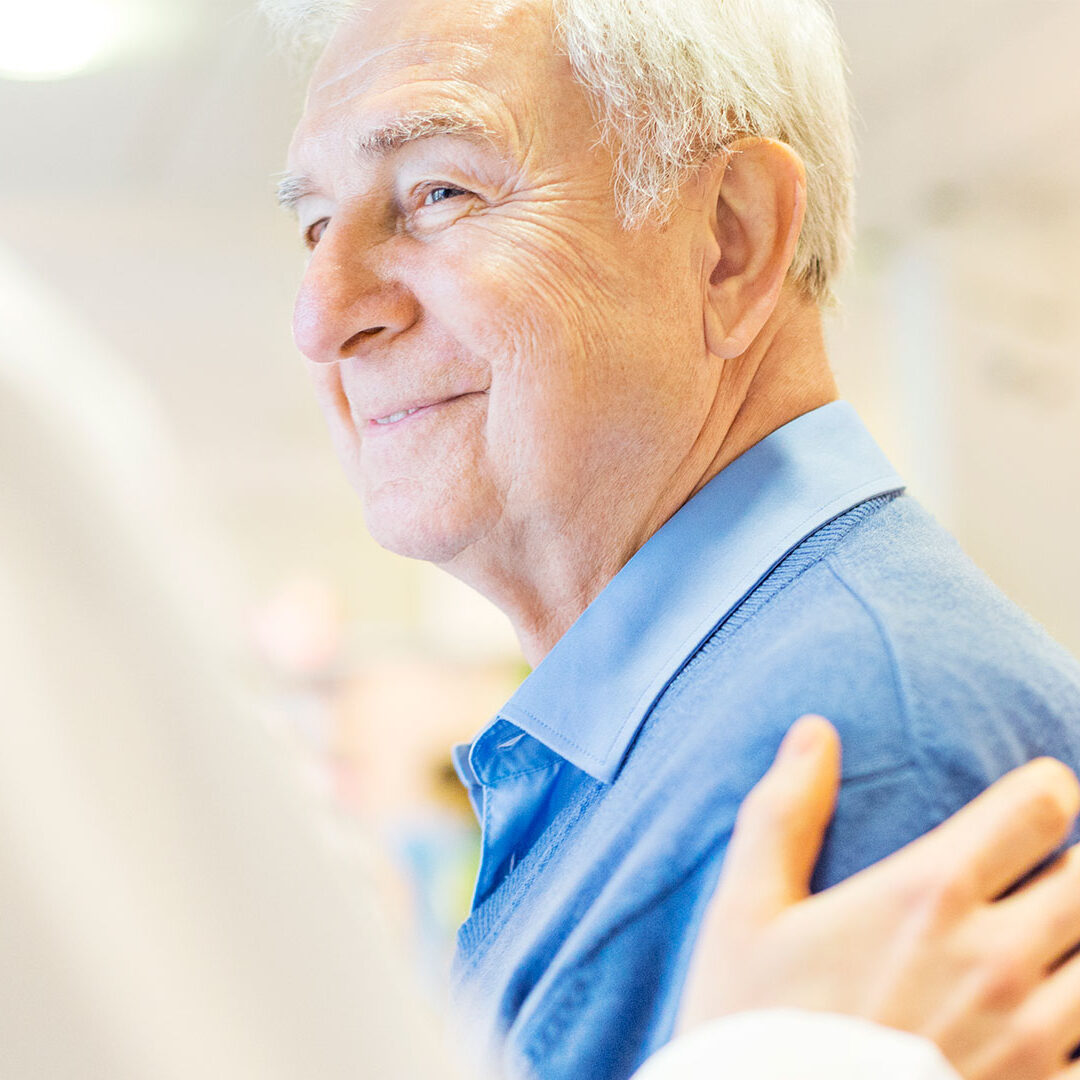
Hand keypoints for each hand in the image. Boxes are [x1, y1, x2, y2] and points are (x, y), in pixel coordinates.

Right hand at [680, 715, 1079, 1079]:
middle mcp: (995, 960)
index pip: (1038, 810)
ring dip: (1079, 944)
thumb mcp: (745, 911)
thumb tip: (814, 731)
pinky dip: (1079, 1025)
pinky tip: (1046, 1021)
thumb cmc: (755, 1027)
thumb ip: (783, 812)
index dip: (1046, 789)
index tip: (1032, 797)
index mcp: (927, 897)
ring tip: (1046, 942)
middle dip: (1072, 864)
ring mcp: (1030, 1039)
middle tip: (1038, 872)